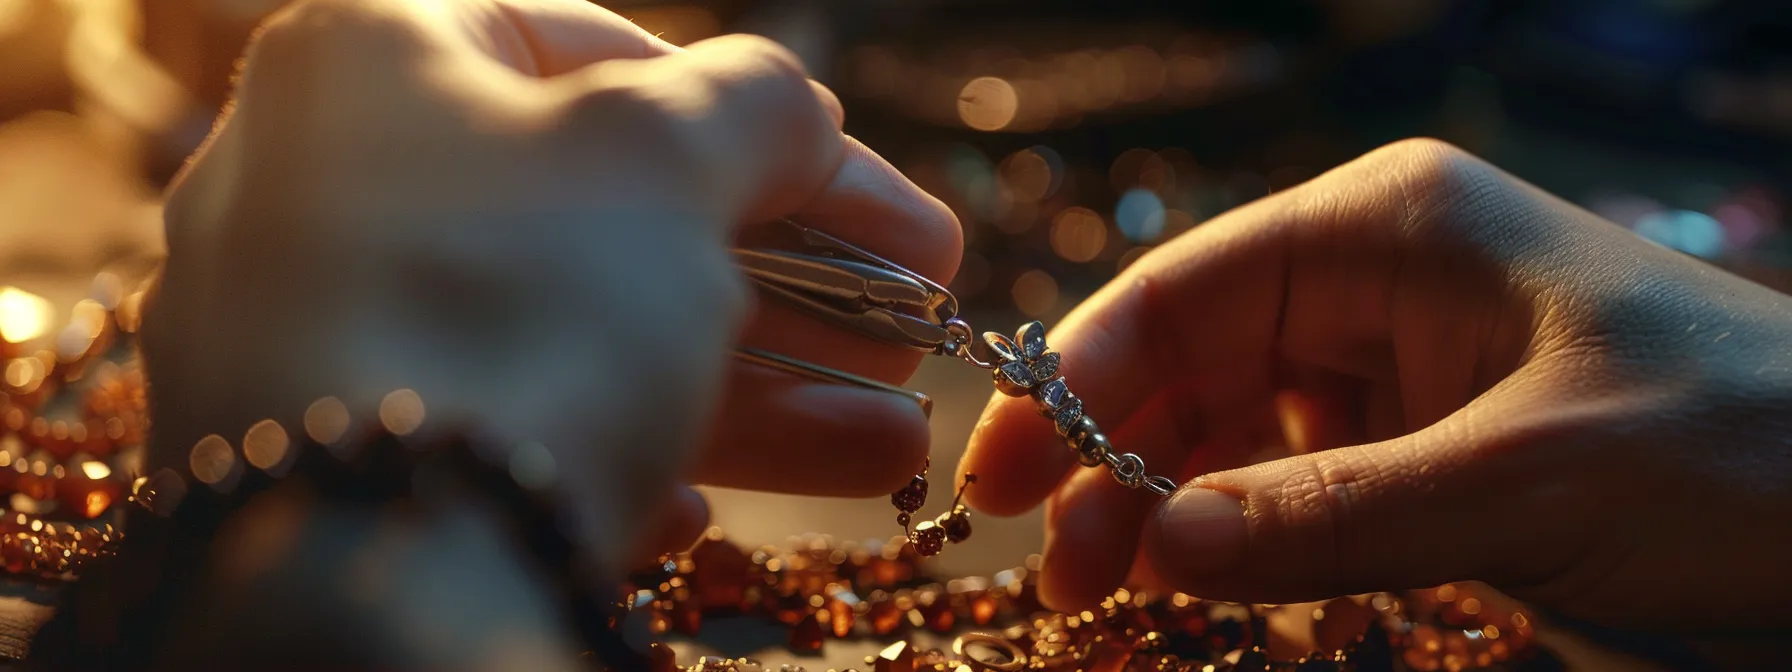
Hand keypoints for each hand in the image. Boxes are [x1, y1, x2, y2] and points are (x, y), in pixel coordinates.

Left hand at [141, 0, 958, 574]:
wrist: (366, 568)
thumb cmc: (514, 302)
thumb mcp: (666, 156)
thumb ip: (754, 104)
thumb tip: (794, 108)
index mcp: (377, 58)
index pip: (604, 55)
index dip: (767, 125)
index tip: (869, 192)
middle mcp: (333, 185)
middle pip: (608, 213)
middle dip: (791, 278)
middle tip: (911, 323)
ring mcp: (333, 333)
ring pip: (582, 339)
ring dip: (759, 391)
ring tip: (890, 442)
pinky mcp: (355, 462)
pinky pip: (516, 438)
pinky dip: (630, 461)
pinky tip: (709, 517)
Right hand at [959, 138, 1791, 633]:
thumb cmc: (1744, 451)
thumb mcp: (1527, 480)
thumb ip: (1330, 513)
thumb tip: (1155, 543)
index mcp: (1391, 233)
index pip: (1188, 290)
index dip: (1077, 377)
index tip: (999, 473)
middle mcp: (1384, 287)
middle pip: (1197, 363)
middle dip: (1115, 460)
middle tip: (1053, 573)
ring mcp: (1411, 372)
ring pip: (1239, 432)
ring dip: (1170, 510)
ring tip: (1108, 598)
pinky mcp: (1438, 452)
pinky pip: (1305, 488)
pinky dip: (1249, 543)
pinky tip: (1208, 595)